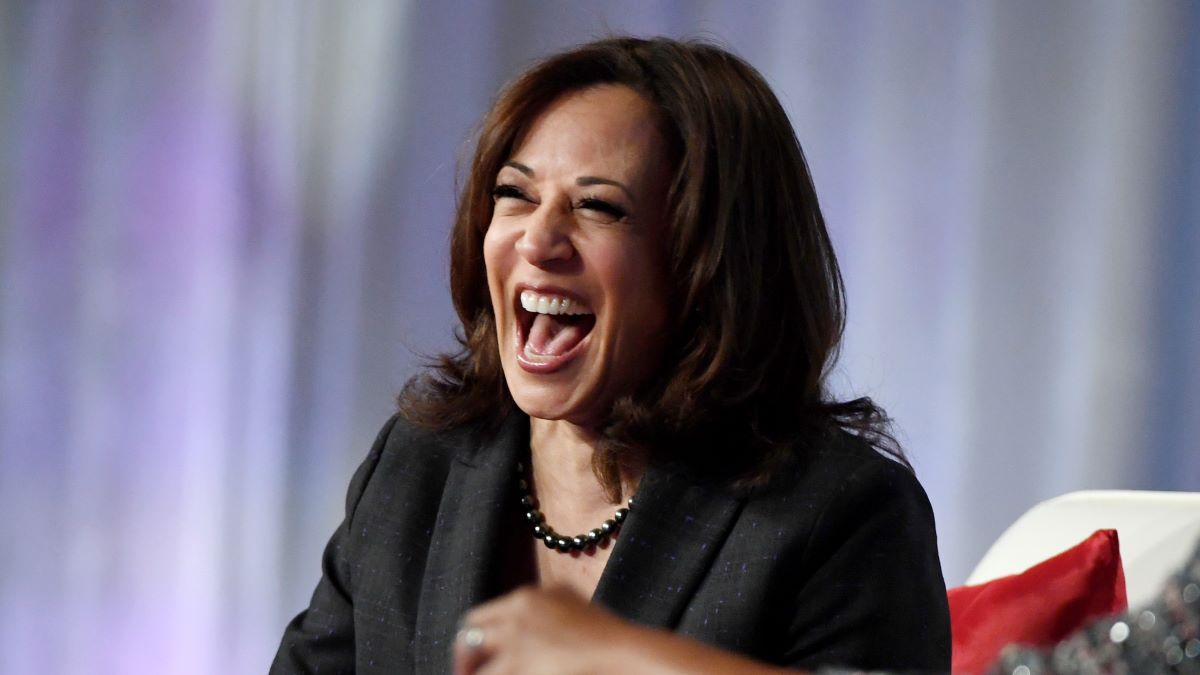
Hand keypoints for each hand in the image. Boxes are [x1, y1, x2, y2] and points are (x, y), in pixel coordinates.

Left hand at [452, 585, 790, 674]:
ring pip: (480, 670)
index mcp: (529, 597)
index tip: (471, 662)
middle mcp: (520, 613)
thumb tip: (515, 629)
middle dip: (463, 663)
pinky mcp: (524, 667)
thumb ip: (547, 609)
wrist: (631, 658)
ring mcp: (521, 642)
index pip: (480, 618)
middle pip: (469, 638)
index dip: (471, 643)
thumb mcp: (575, 608)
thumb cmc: (611, 640)